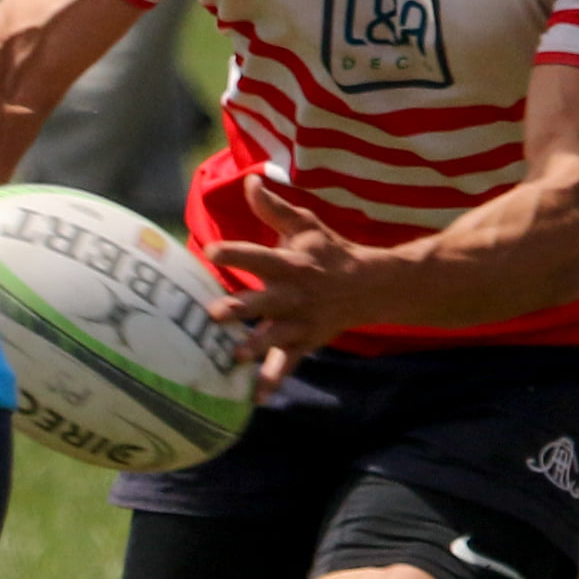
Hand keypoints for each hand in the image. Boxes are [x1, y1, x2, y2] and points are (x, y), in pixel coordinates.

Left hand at [206, 177, 371, 395]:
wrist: (368, 287)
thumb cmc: (328, 252)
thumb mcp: (305, 225)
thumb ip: (274, 208)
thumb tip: (250, 180)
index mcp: (291, 264)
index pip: (259, 256)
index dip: (235, 254)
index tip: (210, 252)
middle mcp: (294, 294)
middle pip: (264, 302)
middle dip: (240, 308)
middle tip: (212, 314)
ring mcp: (300, 322)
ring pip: (276, 336)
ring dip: (255, 346)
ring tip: (234, 356)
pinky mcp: (305, 342)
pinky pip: (288, 363)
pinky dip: (273, 380)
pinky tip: (255, 398)